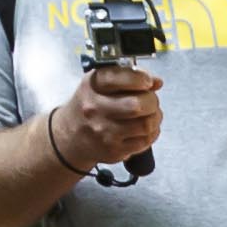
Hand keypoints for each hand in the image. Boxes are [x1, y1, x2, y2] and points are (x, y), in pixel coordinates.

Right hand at [45, 64, 163, 178]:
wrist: (70, 136)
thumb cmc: (89, 106)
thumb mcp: (99, 83)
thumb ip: (128, 76)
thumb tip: (156, 82)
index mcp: (92, 87)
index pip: (118, 77)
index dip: (140, 78)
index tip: (148, 81)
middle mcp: (95, 108)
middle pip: (137, 104)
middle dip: (152, 100)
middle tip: (150, 100)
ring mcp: (104, 132)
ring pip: (146, 124)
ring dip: (155, 117)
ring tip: (150, 114)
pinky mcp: (114, 150)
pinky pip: (145, 141)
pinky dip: (152, 132)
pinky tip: (146, 128)